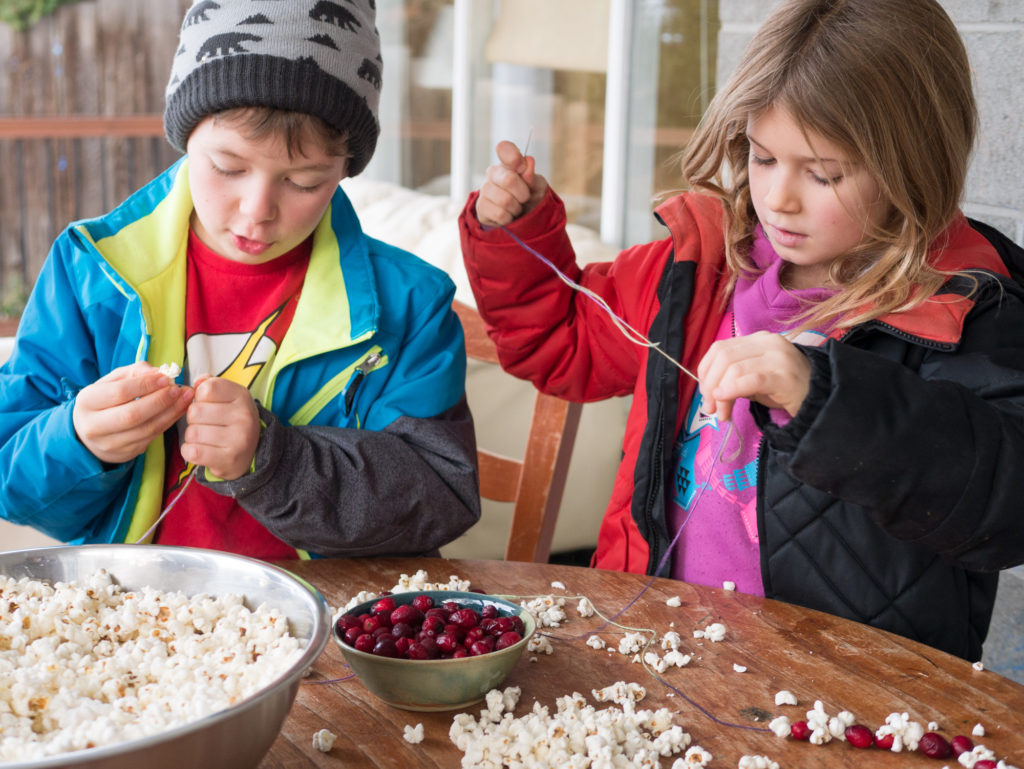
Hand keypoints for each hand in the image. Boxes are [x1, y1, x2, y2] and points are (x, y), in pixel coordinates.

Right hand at [73, 362, 192, 463]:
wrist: (91, 430)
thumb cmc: (106, 400)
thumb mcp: (112, 381)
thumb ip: (135, 372)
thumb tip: (159, 372)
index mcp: (87, 402)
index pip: (120, 392)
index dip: (146, 384)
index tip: (166, 378)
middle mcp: (94, 425)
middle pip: (133, 414)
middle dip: (160, 401)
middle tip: (178, 390)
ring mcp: (109, 443)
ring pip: (145, 429)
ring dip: (170, 413)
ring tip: (185, 398)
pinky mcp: (125, 453)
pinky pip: (151, 438)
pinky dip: (168, 422)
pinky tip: (179, 411)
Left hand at [181, 376, 260, 480]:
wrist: (248, 454)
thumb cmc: (231, 421)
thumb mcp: (227, 397)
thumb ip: (210, 384)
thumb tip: (197, 382)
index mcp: (242, 396)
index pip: (206, 389)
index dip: (199, 397)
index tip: (208, 405)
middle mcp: (244, 416)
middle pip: (195, 411)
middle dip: (193, 419)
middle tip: (207, 424)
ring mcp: (238, 439)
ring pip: (192, 432)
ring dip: (192, 437)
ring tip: (206, 438)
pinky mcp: (228, 459)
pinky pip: (192, 452)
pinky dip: (190, 451)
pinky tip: (202, 450)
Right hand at [475, 140, 548, 227]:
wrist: (518, 218)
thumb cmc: (528, 197)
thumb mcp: (537, 187)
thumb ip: (533, 176)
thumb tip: (528, 161)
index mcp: (508, 163)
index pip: (504, 149)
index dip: (514, 157)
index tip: (521, 167)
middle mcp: (493, 173)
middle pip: (509, 180)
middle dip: (523, 194)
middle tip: (524, 198)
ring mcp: (485, 190)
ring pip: (505, 200)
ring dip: (516, 208)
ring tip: (516, 207)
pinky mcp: (481, 207)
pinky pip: (500, 214)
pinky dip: (509, 218)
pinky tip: (508, 215)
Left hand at [697, 331, 811, 421]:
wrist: (820, 396)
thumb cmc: (784, 387)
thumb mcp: (754, 376)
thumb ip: (731, 376)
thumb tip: (708, 391)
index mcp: (757, 339)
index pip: (720, 348)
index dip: (705, 371)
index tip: (705, 394)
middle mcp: (767, 342)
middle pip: (723, 358)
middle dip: (709, 385)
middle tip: (709, 408)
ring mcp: (777, 357)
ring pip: (733, 369)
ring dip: (720, 394)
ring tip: (721, 413)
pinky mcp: (784, 376)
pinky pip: (750, 379)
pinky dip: (732, 389)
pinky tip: (724, 400)